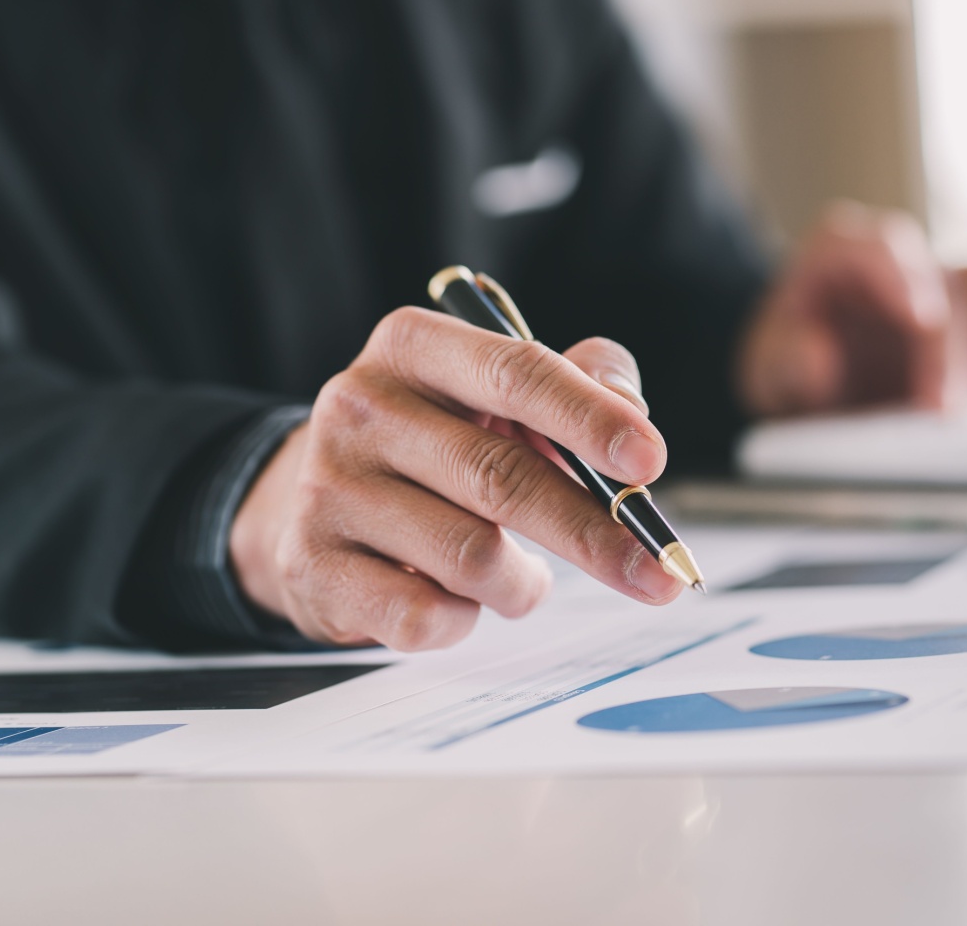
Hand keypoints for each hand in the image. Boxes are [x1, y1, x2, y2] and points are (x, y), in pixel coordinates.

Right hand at [228, 308, 679, 650]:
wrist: (309, 502)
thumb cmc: (434, 443)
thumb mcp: (494, 392)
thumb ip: (577, 381)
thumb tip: (632, 411)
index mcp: (414, 346)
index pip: (516, 373)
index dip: (590, 418)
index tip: (650, 460)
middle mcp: (360, 407)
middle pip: (502, 477)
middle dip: (594, 532)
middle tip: (656, 571)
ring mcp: (328, 489)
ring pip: (471, 557)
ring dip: (523, 583)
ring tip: (519, 576)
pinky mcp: (313, 567)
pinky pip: (424, 616)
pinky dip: (466, 619)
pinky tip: (459, 599)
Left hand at [736, 201, 966, 416]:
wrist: (804, 379)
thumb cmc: (785, 358)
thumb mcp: (765, 364)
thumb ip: (785, 357)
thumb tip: (818, 357)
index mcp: (841, 248)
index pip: (883, 246)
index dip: (907, 278)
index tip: (922, 321)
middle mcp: (899, 258)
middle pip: (949, 280)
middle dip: (951, 344)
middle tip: (938, 407)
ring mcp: (937, 286)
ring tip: (950, 414)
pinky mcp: (966, 322)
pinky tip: (966, 405)